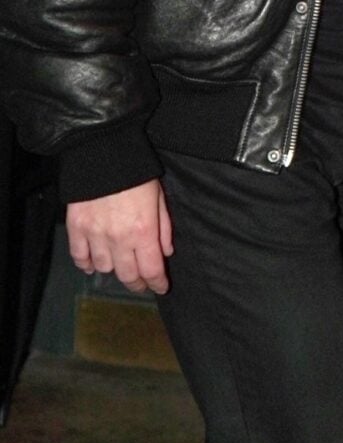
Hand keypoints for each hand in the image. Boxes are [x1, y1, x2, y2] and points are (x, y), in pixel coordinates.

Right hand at [66, 180, 172, 295]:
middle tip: (141, 283)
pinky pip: (79, 256)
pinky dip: (85, 264)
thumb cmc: (136, 175)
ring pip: (103, 268)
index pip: (151, 270)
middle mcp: (119, 240)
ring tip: (119, 266)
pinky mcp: (76, 228)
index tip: (160, 288)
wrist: (103, 155)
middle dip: (137, 283)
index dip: (157, 283)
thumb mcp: (159, 198)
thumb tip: (165, 252)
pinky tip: (91, 265)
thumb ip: (164, 228)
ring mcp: (95, 235)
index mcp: (143, 232)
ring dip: (113, 270)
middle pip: (127, 275)